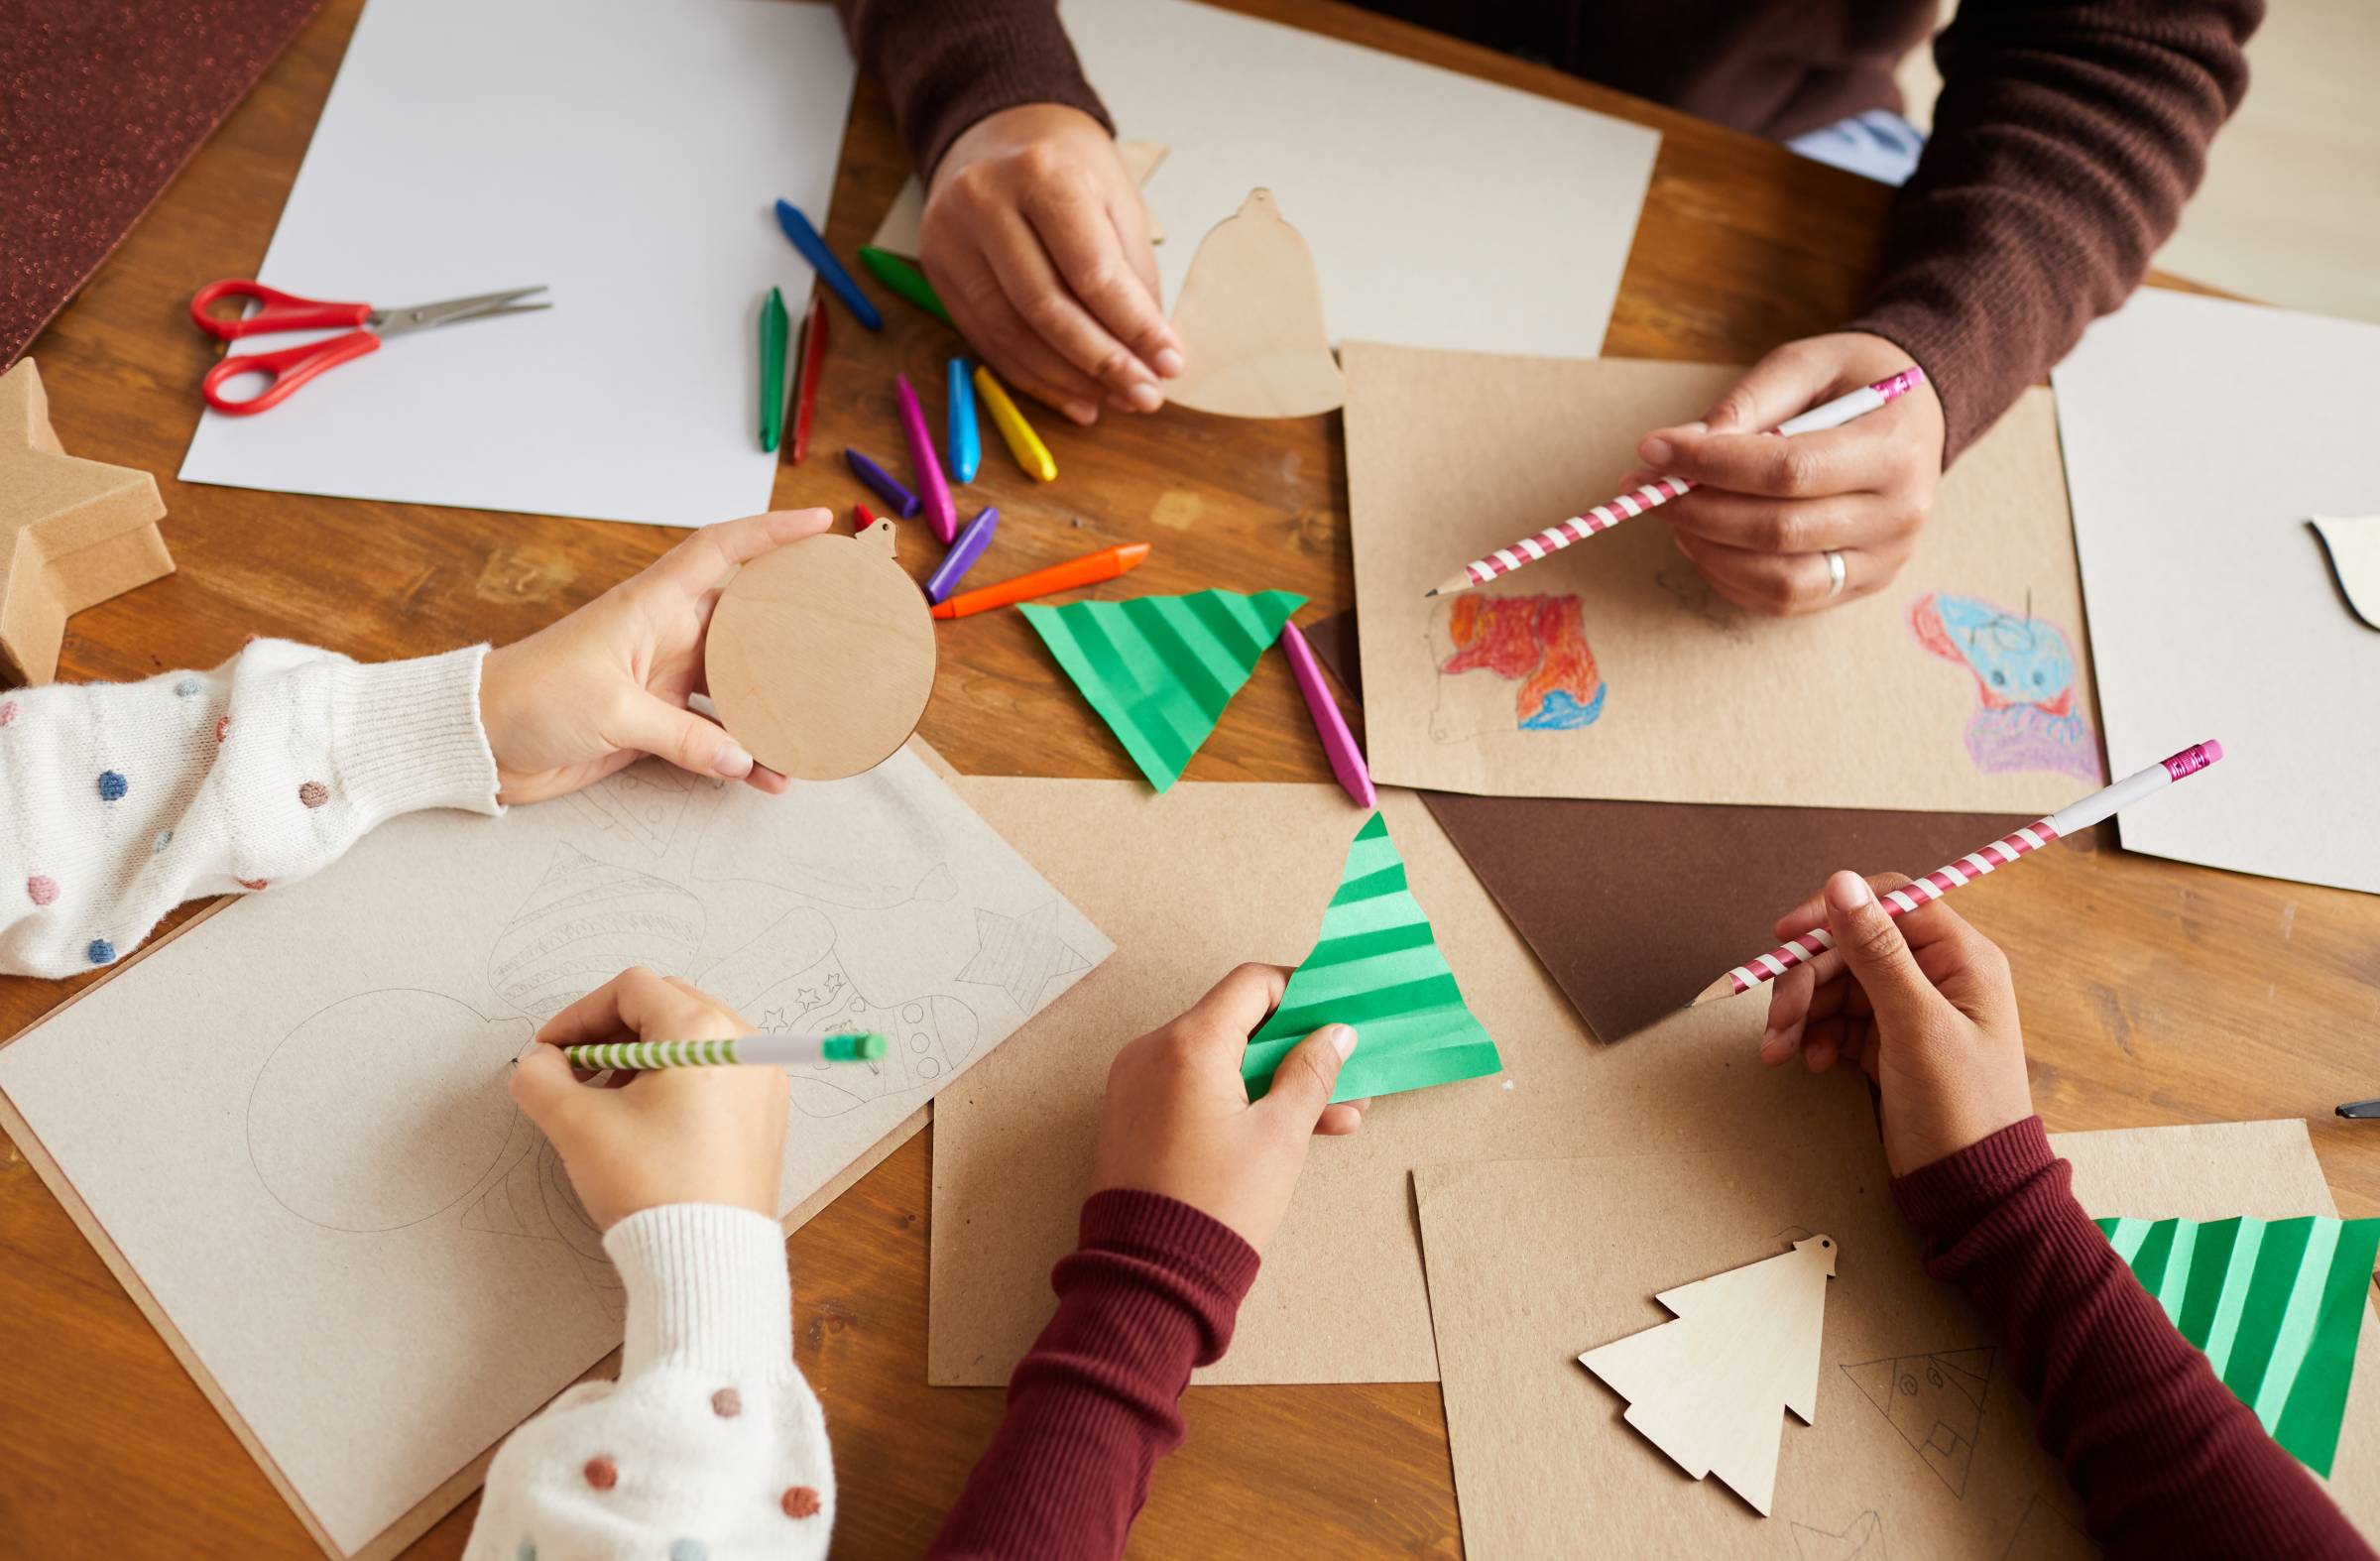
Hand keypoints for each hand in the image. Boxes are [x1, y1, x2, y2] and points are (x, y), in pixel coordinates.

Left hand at [479, 508, 831, 803]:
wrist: (478, 740)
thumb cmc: (530, 698)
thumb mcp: (611, 710)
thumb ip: (681, 735)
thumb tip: (741, 758)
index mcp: (651, 606)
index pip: (720, 550)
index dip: (770, 532)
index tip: (817, 525)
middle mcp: (665, 636)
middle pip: (746, 621)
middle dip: (793, 625)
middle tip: (842, 633)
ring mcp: (662, 680)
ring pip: (738, 684)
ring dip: (772, 706)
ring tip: (814, 724)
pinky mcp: (655, 723)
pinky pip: (714, 736)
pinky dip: (740, 756)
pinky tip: (767, 776)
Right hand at [510, 968, 787, 1228]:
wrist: (707, 1256)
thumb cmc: (652, 1187)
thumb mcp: (577, 1127)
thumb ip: (541, 1079)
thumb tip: (537, 1062)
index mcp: (703, 1031)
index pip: (631, 990)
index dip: (579, 1015)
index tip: (550, 1051)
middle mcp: (745, 1043)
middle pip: (666, 1005)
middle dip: (610, 1034)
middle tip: (573, 1071)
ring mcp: (762, 1078)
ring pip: (691, 1039)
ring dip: (641, 1057)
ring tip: (605, 1101)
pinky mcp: (766, 1112)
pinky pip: (716, 1071)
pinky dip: (675, 1079)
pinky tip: (644, 1120)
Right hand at [919, 104, 1180, 425]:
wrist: (996, 130)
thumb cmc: (1067, 165)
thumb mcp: (1115, 198)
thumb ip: (1131, 273)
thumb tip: (1150, 353)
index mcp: (1041, 173)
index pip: (1091, 271)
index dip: (1133, 327)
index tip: (1170, 364)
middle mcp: (985, 202)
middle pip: (1045, 308)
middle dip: (1102, 363)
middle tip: (1144, 396)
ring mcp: (951, 238)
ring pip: (1012, 333)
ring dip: (1068, 380)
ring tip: (1113, 400)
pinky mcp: (937, 270)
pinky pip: (987, 339)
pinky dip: (1033, 377)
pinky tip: (1073, 396)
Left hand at [1090, 963, 1367, 1251]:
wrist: (1152, 1275)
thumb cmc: (1218, 1204)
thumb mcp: (1282, 1136)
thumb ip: (1311, 1073)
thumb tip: (1336, 1033)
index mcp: (1188, 1044)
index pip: (1252, 984)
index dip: (1301, 993)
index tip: (1336, 1015)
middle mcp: (1153, 1051)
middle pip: (1237, 1023)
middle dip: (1297, 1049)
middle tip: (1347, 1074)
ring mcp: (1138, 1083)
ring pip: (1220, 1061)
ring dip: (1275, 1081)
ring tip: (1335, 1116)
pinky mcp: (1134, 1115)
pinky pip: (1194, 1088)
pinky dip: (1238, 1099)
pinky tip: (1288, 1129)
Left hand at [1638, 331, 1944, 615]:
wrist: (1914, 415)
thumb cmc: (1856, 383)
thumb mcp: (1808, 363)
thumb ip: (1749, 401)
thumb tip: (1685, 445)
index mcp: (1894, 448)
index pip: (1789, 470)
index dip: (1712, 465)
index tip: (1654, 450)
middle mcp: (1899, 514)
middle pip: (1779, 531)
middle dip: (1698, 510)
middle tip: (1648, 487)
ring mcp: (1884, 559)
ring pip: (1780, 581)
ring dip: (1709, 553)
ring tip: (1675, 516)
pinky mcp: (1862, 585)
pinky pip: (1784, 601)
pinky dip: (1730, 577)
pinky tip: (1704, 542)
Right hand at [1757, 871, 2033, 1176]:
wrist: (1970, 1190)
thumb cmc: (1960, 1109)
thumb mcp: (1915, 1025)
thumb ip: (1877, 951)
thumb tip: (1842, 882)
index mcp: (1960, 958)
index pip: (1890, 903)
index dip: (1835, 911)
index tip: (1786, 935)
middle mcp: (1937, 975)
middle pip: (1852, 946)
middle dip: (1808, 979)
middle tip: (1779, 1018)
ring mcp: (1911, 1009)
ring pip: (1838, 984)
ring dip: (1803, 1012)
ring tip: (1780, 1051)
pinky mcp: (1890, 1042)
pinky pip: (1839, 1019)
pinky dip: (1816, 1035)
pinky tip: (1810, 1062)